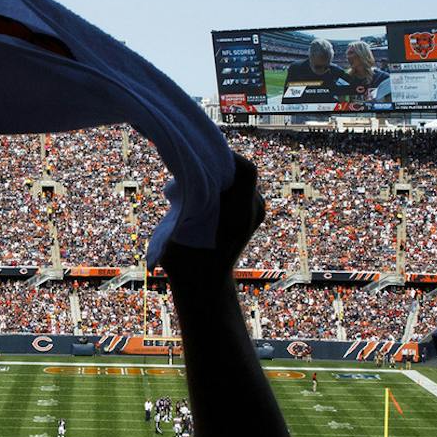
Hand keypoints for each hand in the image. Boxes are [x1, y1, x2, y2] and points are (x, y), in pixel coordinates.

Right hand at [163, 155, 263, 290]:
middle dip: (217, 164)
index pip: (245, 169)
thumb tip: (185, 172)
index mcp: (240, 214)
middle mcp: (253, 210)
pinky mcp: (249, 213)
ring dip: (218, 175)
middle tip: (194, 162)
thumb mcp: (181, 225)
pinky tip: (203, 191)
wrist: (204, 283)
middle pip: (240, 171)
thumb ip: (187, 197)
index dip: (225, 156)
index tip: (201, 153)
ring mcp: (254, 211)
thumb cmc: (188, 258)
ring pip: (238, 178)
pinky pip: (237, 188)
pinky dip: (221, 185)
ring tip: (196, 180)